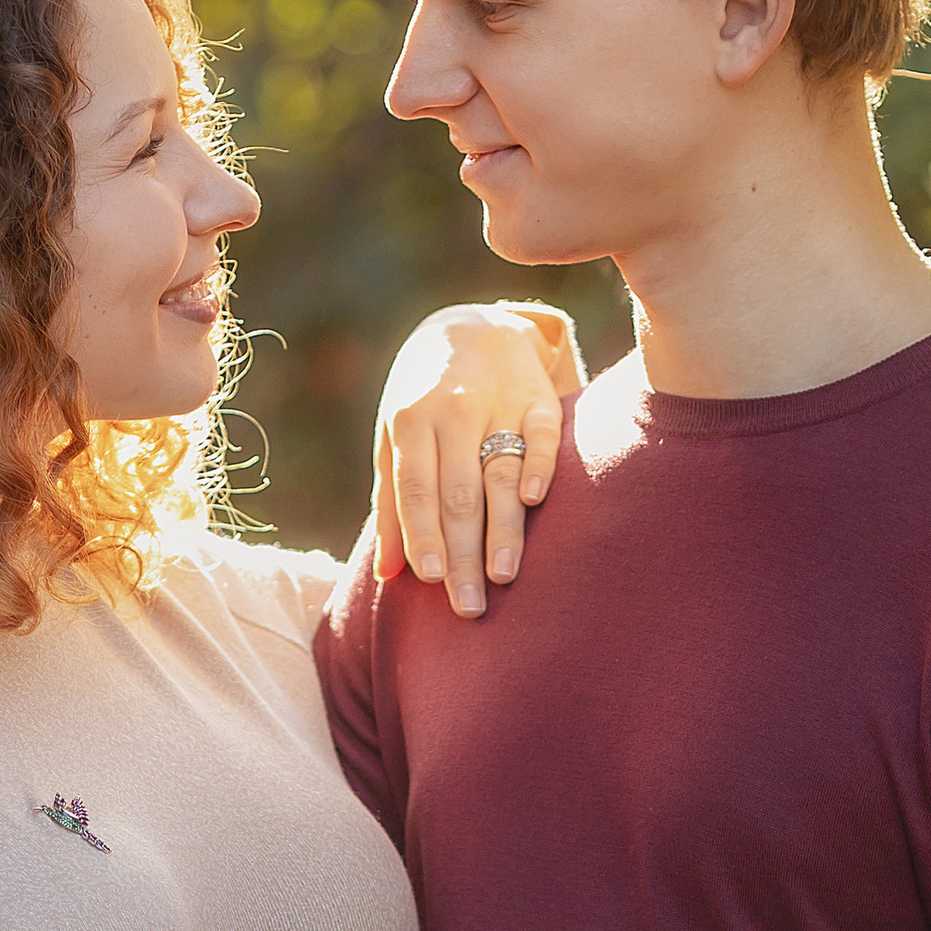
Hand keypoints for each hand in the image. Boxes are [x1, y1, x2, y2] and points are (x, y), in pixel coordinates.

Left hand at [374, 301, 586, 616]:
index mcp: (409, 421)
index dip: (423, 533)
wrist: (472, 325)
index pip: (416, 487)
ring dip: (502, 527)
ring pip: (500, 472)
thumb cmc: (423, 399)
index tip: (431, 578)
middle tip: (468, 606)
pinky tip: (535, 500)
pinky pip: (542, 435)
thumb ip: (391, 505)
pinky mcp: (539, 397)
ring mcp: (498, 402)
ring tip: (503, 576)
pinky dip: (540, 465)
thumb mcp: (395, 439)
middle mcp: (452, 410)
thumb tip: (387, 576)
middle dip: (463, 553)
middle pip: (458, 493)